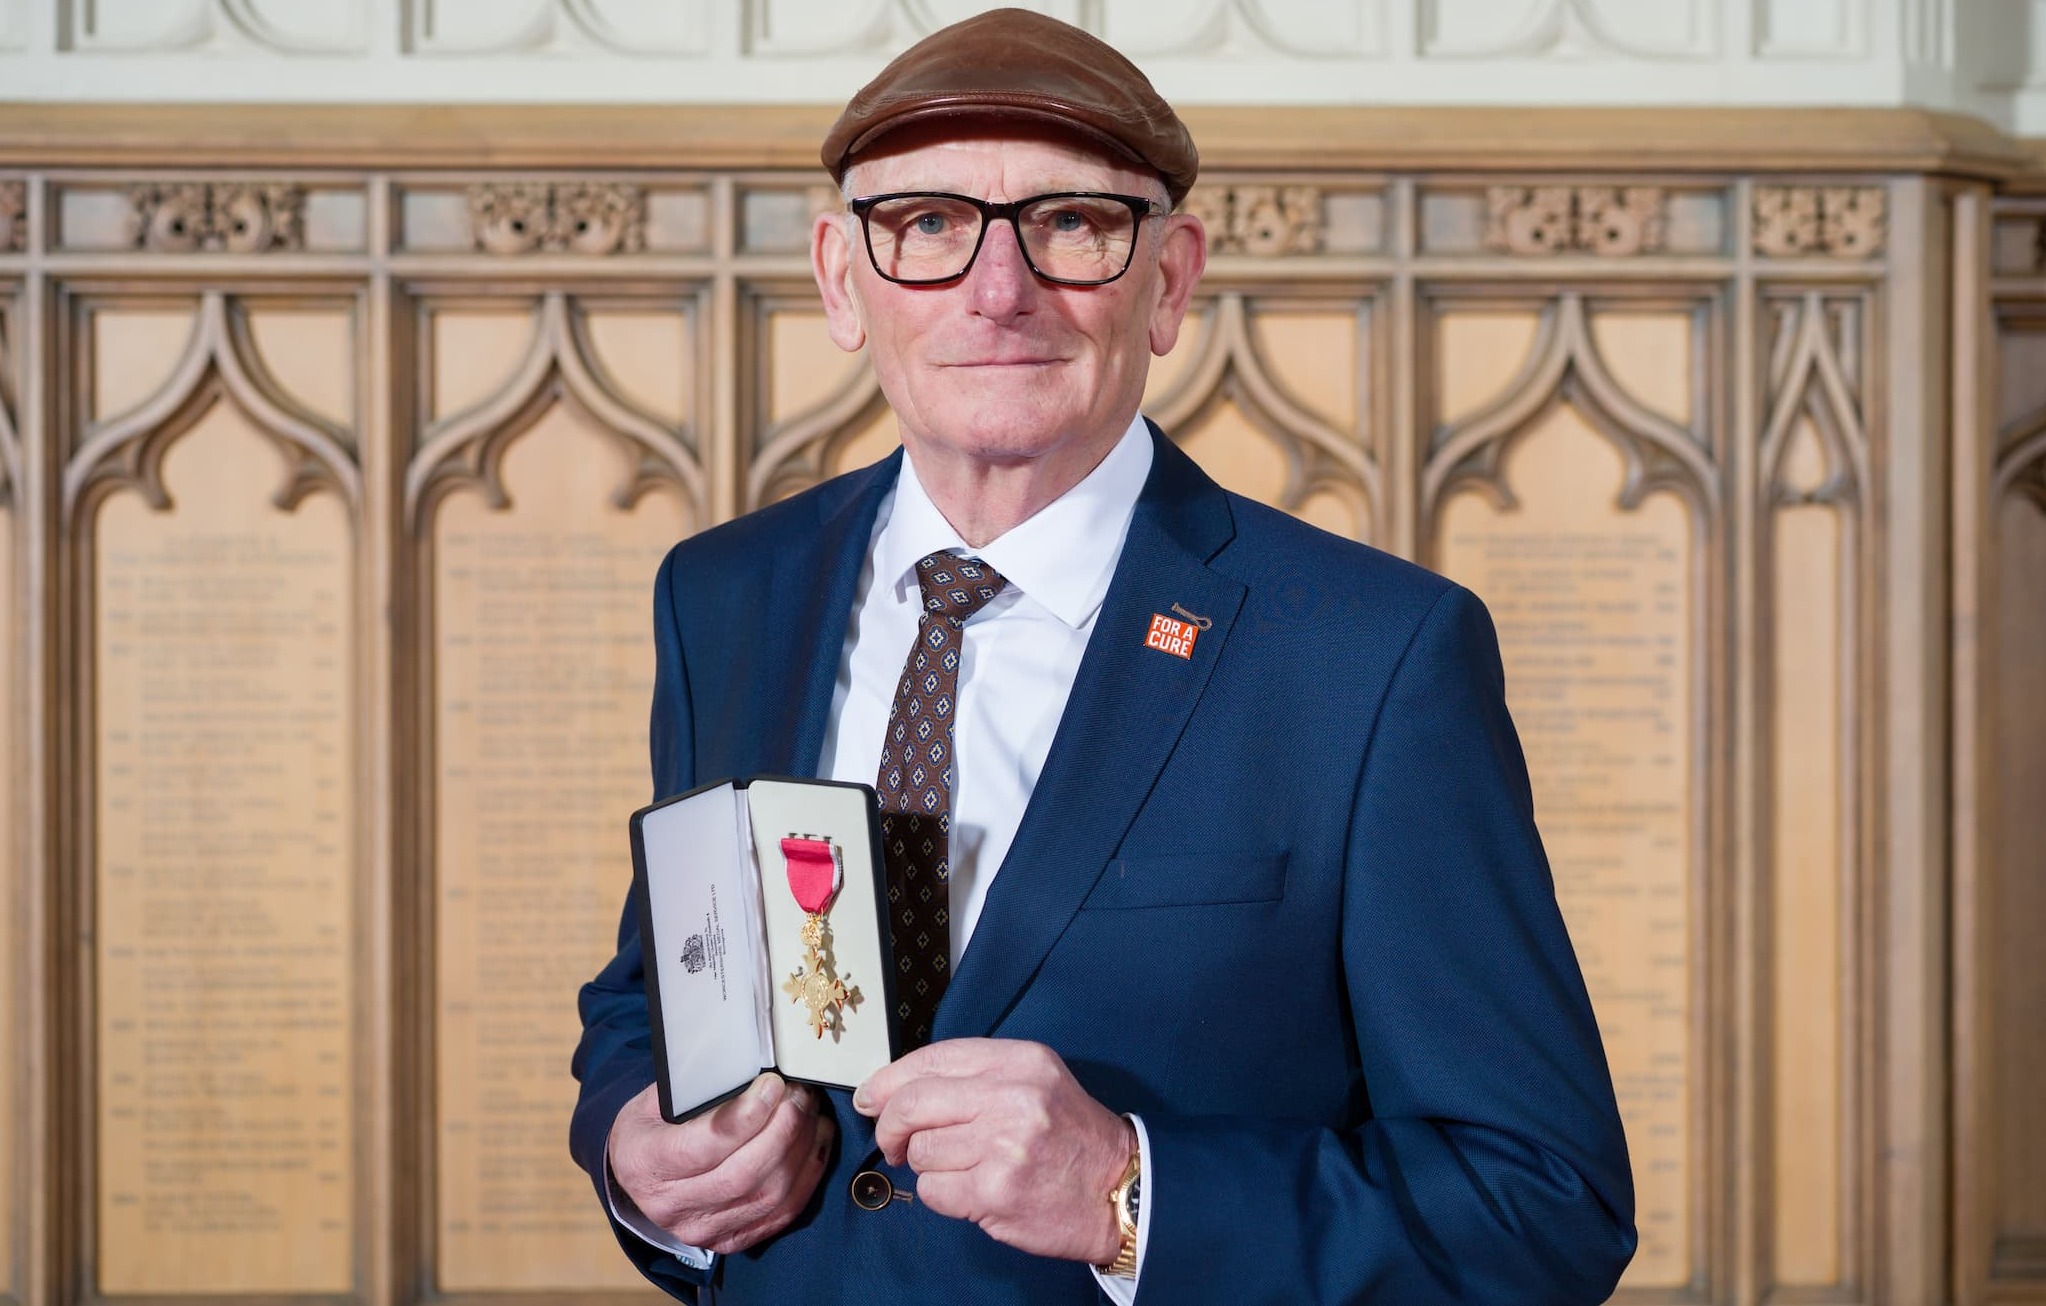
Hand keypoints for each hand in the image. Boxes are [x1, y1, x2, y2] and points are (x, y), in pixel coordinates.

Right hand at [607, 1073, 833, 1253]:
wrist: (638, 1175)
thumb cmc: (652, 1127)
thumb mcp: (656, 1100)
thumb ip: (698, 1088)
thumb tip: (754, 1069)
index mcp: (645, 1163)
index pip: (703, 1147)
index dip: (746, 1116)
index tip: (773, 1085)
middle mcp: (671, 1205)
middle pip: (742, 1176)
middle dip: (783, 1129)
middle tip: (800, 1094)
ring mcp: (702, 1229)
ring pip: (768, 1196)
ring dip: (802, 1149)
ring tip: (812, 1112)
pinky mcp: (730, 1239)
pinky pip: (782, 1213)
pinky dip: (808, 1175)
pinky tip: (817, 1141)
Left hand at [854, 1038, 1129, 1263]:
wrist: (1118, 1189)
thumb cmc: (1069, 1137)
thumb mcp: (1034, 1082)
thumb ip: (973, 1077)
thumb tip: (890, 1090)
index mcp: (1018, 1060)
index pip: (931, 1059)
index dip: (889, 1080)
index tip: (872, 1098)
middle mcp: (1011, 1096)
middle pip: (912, 1102)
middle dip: (889, 1126)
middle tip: (893, 1143)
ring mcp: (1003, 1145)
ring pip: (920, 1150)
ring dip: (927, 1165)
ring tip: (961, 1168)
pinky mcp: (995, 1191)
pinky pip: (933, 1190)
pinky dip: (941, 1195)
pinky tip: (971, 1191)